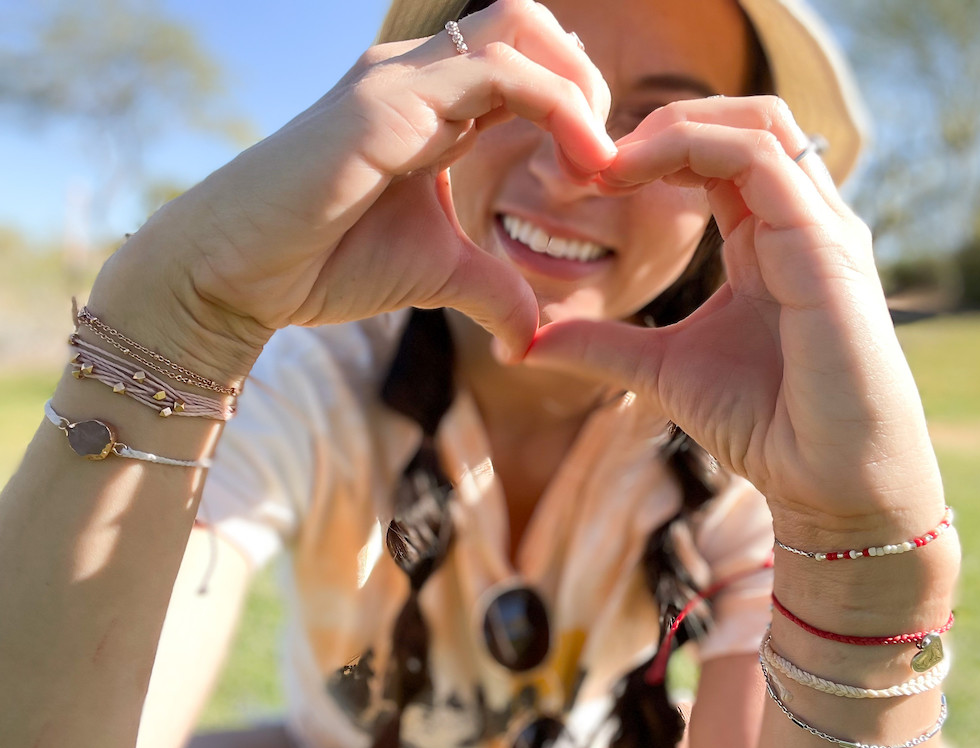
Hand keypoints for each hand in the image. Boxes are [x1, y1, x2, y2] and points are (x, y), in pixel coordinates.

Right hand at [100, 0, 615, 360]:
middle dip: (587, 83)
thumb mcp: (437, 274)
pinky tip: (575, 167)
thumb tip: (530, 339)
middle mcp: (419, 77)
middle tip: (599, 160)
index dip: (576, 109)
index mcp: (433, 106)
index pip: (524, 66)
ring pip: (519, 30)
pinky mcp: (386, 100)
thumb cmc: (323, 265)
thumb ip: (493, 291)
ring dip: (580, 94)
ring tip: (595, 168)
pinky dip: (556, 107)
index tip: (595, 178)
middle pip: (528, 25)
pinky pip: (495, 71)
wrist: (236, 276)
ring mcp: (400, 79)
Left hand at [523, 96, 943, 534]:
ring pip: (758, 122)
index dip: (652, 150)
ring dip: (675, 127)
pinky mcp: (825, 247)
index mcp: (767, 238)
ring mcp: (818, 228)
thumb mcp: (660, 369)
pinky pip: (763, 161)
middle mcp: (799, 221)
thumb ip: (600, 345)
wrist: (826, 482)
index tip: (588, 178)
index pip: (718, 154)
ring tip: (611, 164)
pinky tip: (636, 175)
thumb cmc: (764, 423)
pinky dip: (694, 148)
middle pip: (743, 119)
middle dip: (664, 122)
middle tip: (596, 161)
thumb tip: (523, 346)